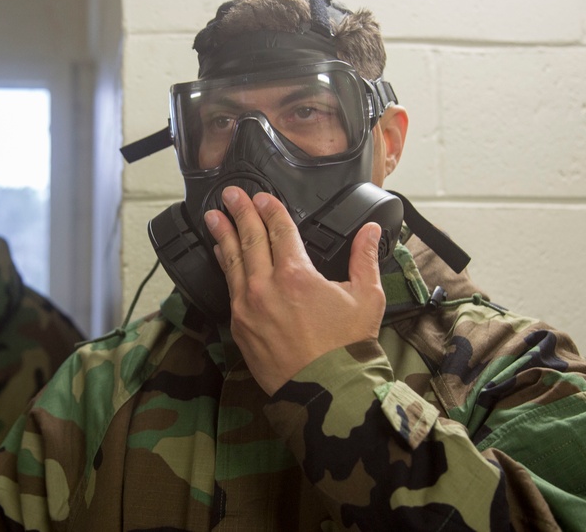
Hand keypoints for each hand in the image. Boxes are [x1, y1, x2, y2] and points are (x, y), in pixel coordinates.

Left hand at [204, 187, 385, 394]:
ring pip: (232, 261)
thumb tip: (371, 230)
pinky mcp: (240, 327)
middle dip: (239, 212)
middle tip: (230, 194)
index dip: (270, 209)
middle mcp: (266, 286)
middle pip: (249, 239)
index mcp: (296, 274)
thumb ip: (365, 258)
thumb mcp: (367, 298)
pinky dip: (225, 267)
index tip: (261, 196)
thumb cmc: (348, 347)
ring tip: (213, 217)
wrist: (326, 392)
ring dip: (223, 235)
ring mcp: (248, 307)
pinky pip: (229, 288)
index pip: (279, 230)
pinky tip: (221, 255)